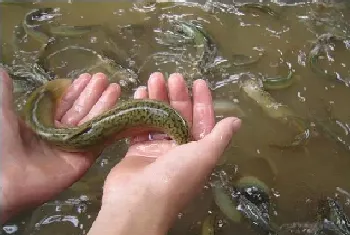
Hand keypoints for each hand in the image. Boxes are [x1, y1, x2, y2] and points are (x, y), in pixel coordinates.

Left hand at [0, 69, 120, 222]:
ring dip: (103, 105)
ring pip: (91, 123)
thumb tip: (3, 71)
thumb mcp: (2, 112)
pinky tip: (117, 111)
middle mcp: (59, 135)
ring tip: (114, 87)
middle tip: (103, 78)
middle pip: (80, 111)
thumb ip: (5, 92)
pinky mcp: (82, 160)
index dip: (75, 90)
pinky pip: (98, 141)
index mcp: (42, 124)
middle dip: (92, 94)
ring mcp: (72, 148)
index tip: (87, 77)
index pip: (63, 104)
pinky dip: (109, 126)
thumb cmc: (2, 144)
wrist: (4, 179)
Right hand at [88, 73, 240, 234]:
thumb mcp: (204, 155)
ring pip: (159, 117)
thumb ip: (220, 137)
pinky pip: (140, 126)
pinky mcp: (137, 150)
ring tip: (153, 78)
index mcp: (197, 151)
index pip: (203, 120)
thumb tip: (237, 121)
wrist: (137, 201)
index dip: (203, 101)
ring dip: (157, 98)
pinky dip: (139, 110)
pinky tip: (139, 93)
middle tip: (172, 76)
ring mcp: (157, 150)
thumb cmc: (175, 177)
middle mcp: (178, 149)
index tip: (198, 82)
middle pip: (179, 115)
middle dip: (177, 95)